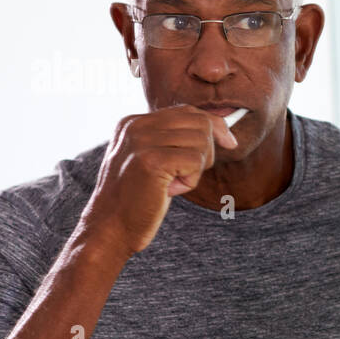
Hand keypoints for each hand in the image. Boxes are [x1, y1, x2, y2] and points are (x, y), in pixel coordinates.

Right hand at [78, 105, 238, 256]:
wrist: (110, 228)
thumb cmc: (136, 199)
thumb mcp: (152, 160)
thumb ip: (174, 140)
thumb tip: (221, 129)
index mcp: (133, 122)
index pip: (186, 111)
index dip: (214, 125)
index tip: (229, 142)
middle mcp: (135, 125)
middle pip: (199, 123)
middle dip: (206, 151)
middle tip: (185, 175)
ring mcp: (142, 141)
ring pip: (201, 142)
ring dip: (195, 170)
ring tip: (170, 184)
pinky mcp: (151, 160)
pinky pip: (195, 161)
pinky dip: (190, 181)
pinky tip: (168, 191)